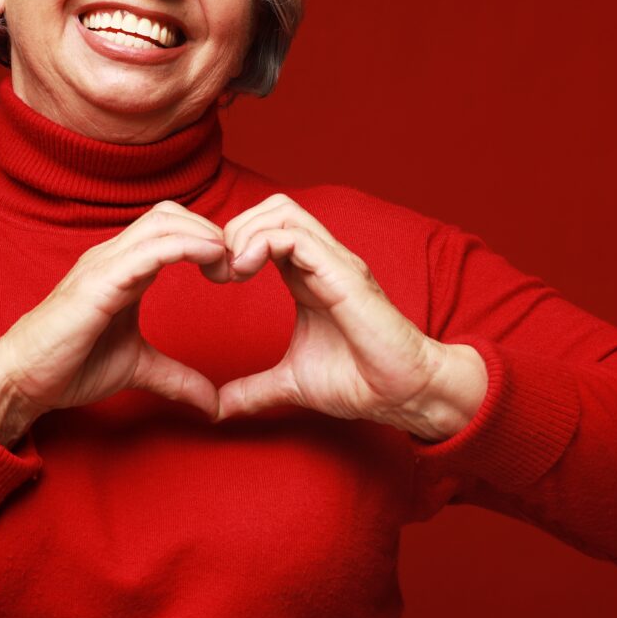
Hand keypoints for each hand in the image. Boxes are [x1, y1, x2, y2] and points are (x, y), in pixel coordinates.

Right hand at [0, 201, 231, 444]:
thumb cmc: (68, 365)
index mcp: (124, 268)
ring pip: (164, 222)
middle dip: (211, 231)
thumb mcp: (137, 369)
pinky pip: (150, 250)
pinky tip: (210, 262)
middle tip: (236, 267)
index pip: (172, 228)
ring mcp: (104, 264)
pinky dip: (187, 247)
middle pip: (172, 214)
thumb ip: (175, 378)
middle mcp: (113, 256)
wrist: (22, 380)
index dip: (207, 240)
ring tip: (228, 266)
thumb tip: (212, 404)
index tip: (233, 272)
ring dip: (205, 236)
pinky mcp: (99, 282)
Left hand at [216, 194, 486, 440]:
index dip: (232, 243)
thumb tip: (219, 409)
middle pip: (272, 208)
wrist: (403, 395)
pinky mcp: (344, 275)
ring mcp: (334, 263)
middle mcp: (321, 261)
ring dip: (246, 232)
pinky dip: (262, 243)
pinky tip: (245, 272)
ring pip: (283, 211)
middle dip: (235, 228)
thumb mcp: (290, 383)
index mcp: (306, 276)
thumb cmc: (358, 382)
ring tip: (232, 270)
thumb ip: (253, 391)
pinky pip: (298, 236)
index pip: (266, 229)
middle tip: (218, 270)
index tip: (214, 279)